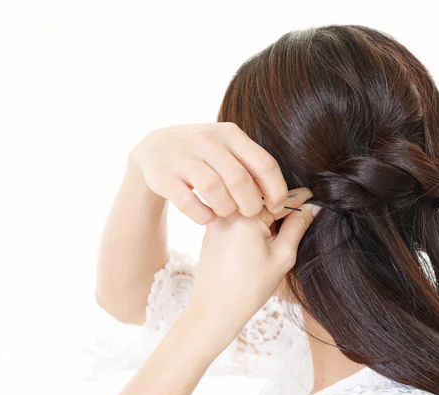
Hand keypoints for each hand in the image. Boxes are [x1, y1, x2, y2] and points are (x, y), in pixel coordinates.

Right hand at [129, 123, 288, 223]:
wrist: (156, 147)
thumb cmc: (205, 154)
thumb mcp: (228, 149)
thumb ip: (252, 166)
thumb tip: (282, 197)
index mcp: (230, 134)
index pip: (264, 164)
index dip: (276, 190)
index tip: (278, 207)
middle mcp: (207, 141)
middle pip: (239, 179)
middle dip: (251, 204)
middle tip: (251, 214)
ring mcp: (183, 156)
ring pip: (213, 189)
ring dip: (226, 209)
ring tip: (227, 213)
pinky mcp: (163, 175)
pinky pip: (187, 201)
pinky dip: (202, 214)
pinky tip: (207, 217)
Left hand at [188, 188, 319, 340]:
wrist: (215, 309)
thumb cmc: (250, 288)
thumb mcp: (282, 256)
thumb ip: (298, 227)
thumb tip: (313, 208)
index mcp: (246, 214)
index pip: (281, 198)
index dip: (302, 200)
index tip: (316, 199)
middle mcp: (228, 210)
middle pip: (264, 198)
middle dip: (283, 207)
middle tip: (299, 222)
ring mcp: (217, 218)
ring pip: (250, 206)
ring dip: (267, 215)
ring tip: (277, 236)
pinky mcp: (211, 228)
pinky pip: (237, 215)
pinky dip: (251, 222)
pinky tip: (258, 243)